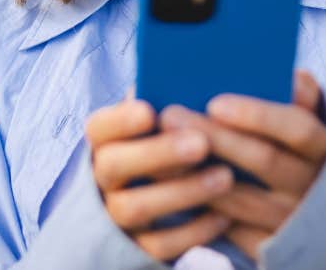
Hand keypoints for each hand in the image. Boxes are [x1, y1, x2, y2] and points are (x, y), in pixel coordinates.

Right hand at [85, 97, 233, 260]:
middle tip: (202, 142)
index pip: (99, 126)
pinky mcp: (135, 247)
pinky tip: (223, 217)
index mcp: (105, 138)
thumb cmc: (169, 137)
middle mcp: (102, 176)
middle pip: (115, 165)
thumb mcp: (163, 116)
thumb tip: (187, 78)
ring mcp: (115, 214)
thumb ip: (168, 100)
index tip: (150, 111)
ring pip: (136, 207)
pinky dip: (192, 232)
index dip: (121, 119)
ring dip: (183, 192)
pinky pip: (158, 246)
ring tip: (226, 177)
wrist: (156, 191)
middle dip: (159, 153)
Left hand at [159, 69, 325, 259]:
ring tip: (159, 145)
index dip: (259, 115)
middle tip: (170, 115)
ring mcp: (286, 219)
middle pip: (261, 160)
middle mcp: (308, 186)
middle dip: (214, 136)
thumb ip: (300, 91)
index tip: (216, 103)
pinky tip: (166, 182)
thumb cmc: (294, 140)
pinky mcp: (263, 244)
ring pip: (237, 198)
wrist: (308, 201)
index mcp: (322, 148)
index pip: (297, 129)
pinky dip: (195, 204)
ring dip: (195, 172)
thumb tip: (288, 73)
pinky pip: (225, 227)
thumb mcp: (306, 114)